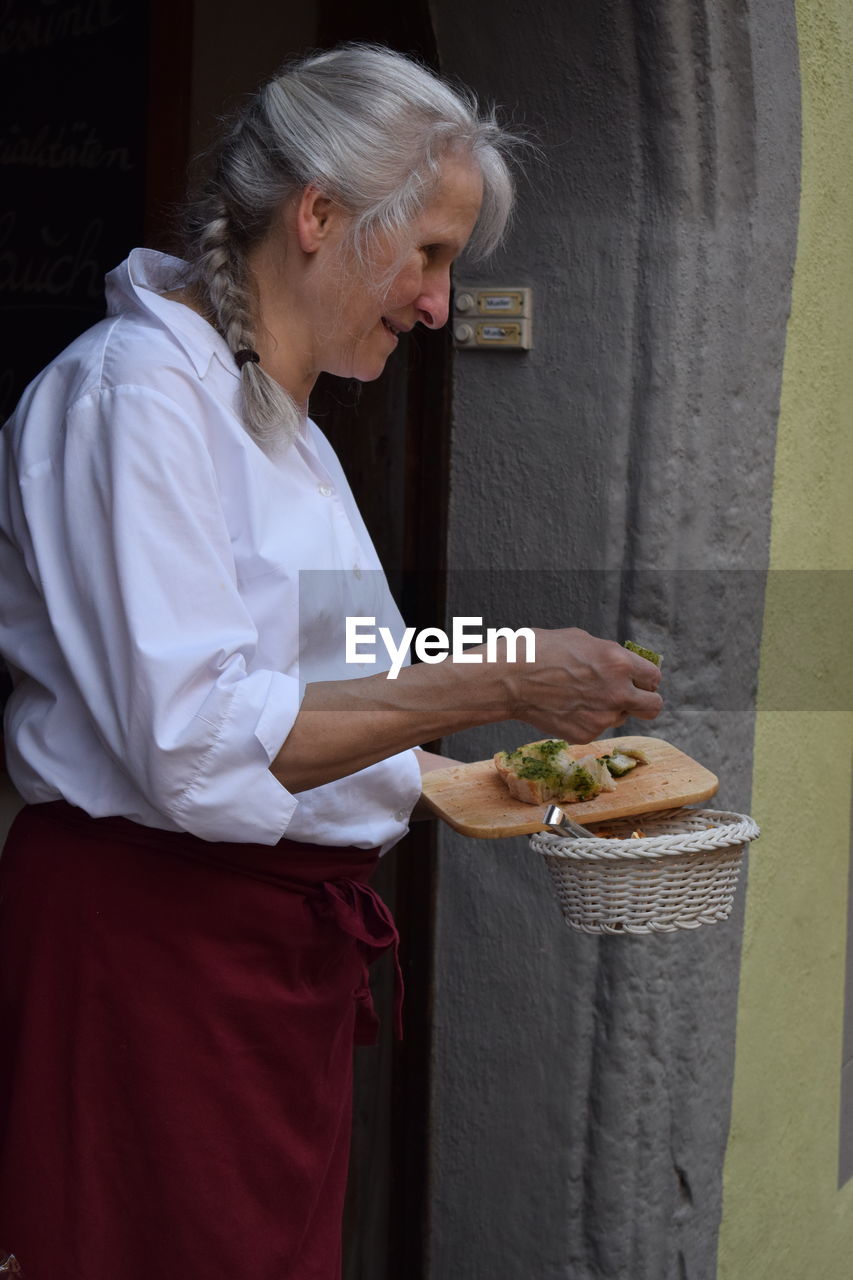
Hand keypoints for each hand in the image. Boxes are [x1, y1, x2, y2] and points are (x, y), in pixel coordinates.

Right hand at [503, 627, 662, 742]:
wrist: (509, 680)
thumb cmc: (538, 651)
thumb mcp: (580, 639)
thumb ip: (607, 654)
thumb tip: (619, 663)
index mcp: (619, 662)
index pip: (654, 677)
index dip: (645, 678)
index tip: (636, 679)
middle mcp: (617, 692)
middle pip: (653, 706)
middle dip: (644, 700)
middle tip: (628, 696)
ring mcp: (603, 717)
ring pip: (623, 718)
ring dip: (612, 709)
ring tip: (583, 697)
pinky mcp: (586, 734)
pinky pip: (598, 728)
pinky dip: (588, 719)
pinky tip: (568, 707)